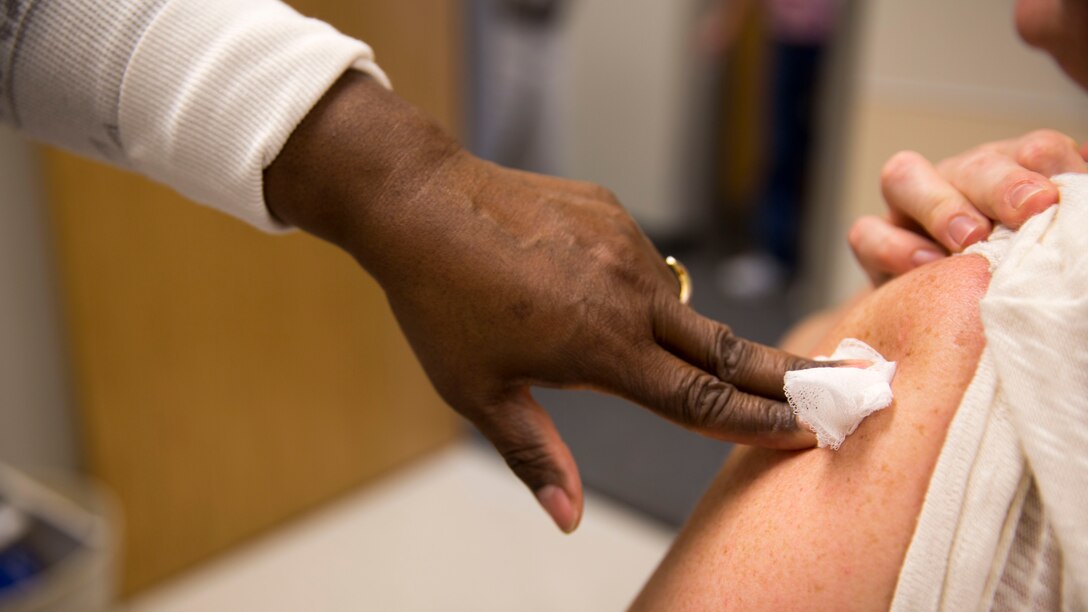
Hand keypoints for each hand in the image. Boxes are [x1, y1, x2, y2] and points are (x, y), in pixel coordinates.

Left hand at [265, 71, 818, 532]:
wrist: (420, 203)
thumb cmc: (441, 304)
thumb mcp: (478, 393)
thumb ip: (535, 453)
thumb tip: (568, 516)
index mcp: (604, 349)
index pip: (702, 400)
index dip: (759, 422)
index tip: (808, 430)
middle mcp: (631, 296)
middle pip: (727, 347)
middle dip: (786, 373)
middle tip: (842, 383)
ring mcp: (627, 247)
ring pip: (676, 305)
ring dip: (678, 331)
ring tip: (601, 330)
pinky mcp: (613, 212)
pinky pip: (641, 262)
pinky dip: (630, 286)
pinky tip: (575, 283)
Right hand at [850, 129, 1087, 284]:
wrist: (952, 318)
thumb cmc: (1012, 279)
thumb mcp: (1042, 244)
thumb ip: (1063, 221)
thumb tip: (1085, 186)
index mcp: (1014, 173)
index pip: (1035, 151)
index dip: (1052, 165)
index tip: (1062, 197)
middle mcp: (960, 180)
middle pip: (975, 163)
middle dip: (1003, 184)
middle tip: (1031, 209)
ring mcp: (911, 208)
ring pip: (904, 176)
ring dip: (940, 204)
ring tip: (969, 238)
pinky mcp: (875, 243)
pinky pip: (867, 233)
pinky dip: (893, 247)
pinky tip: (926, 267)